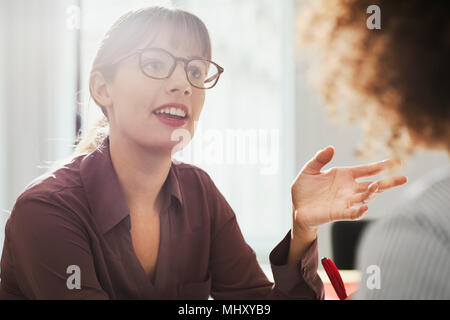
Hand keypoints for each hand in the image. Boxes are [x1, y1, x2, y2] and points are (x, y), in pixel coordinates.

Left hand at [291, 146, 406, 231]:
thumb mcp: (309, 170)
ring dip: (371, 193)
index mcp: (344, 176)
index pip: (366, 170)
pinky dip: (358, 211)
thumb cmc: (304, 188)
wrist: (296, 207)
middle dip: (388, 182)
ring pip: (364, 197)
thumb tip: (330, 147)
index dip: (380, 166)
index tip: (395, 162)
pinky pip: (351, 213)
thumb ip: (319, 159)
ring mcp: (344, 201)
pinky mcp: (337, 213)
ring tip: (376, 186)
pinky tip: (365, 207)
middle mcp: (348, 189)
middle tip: (404, 179)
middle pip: (373, 185)